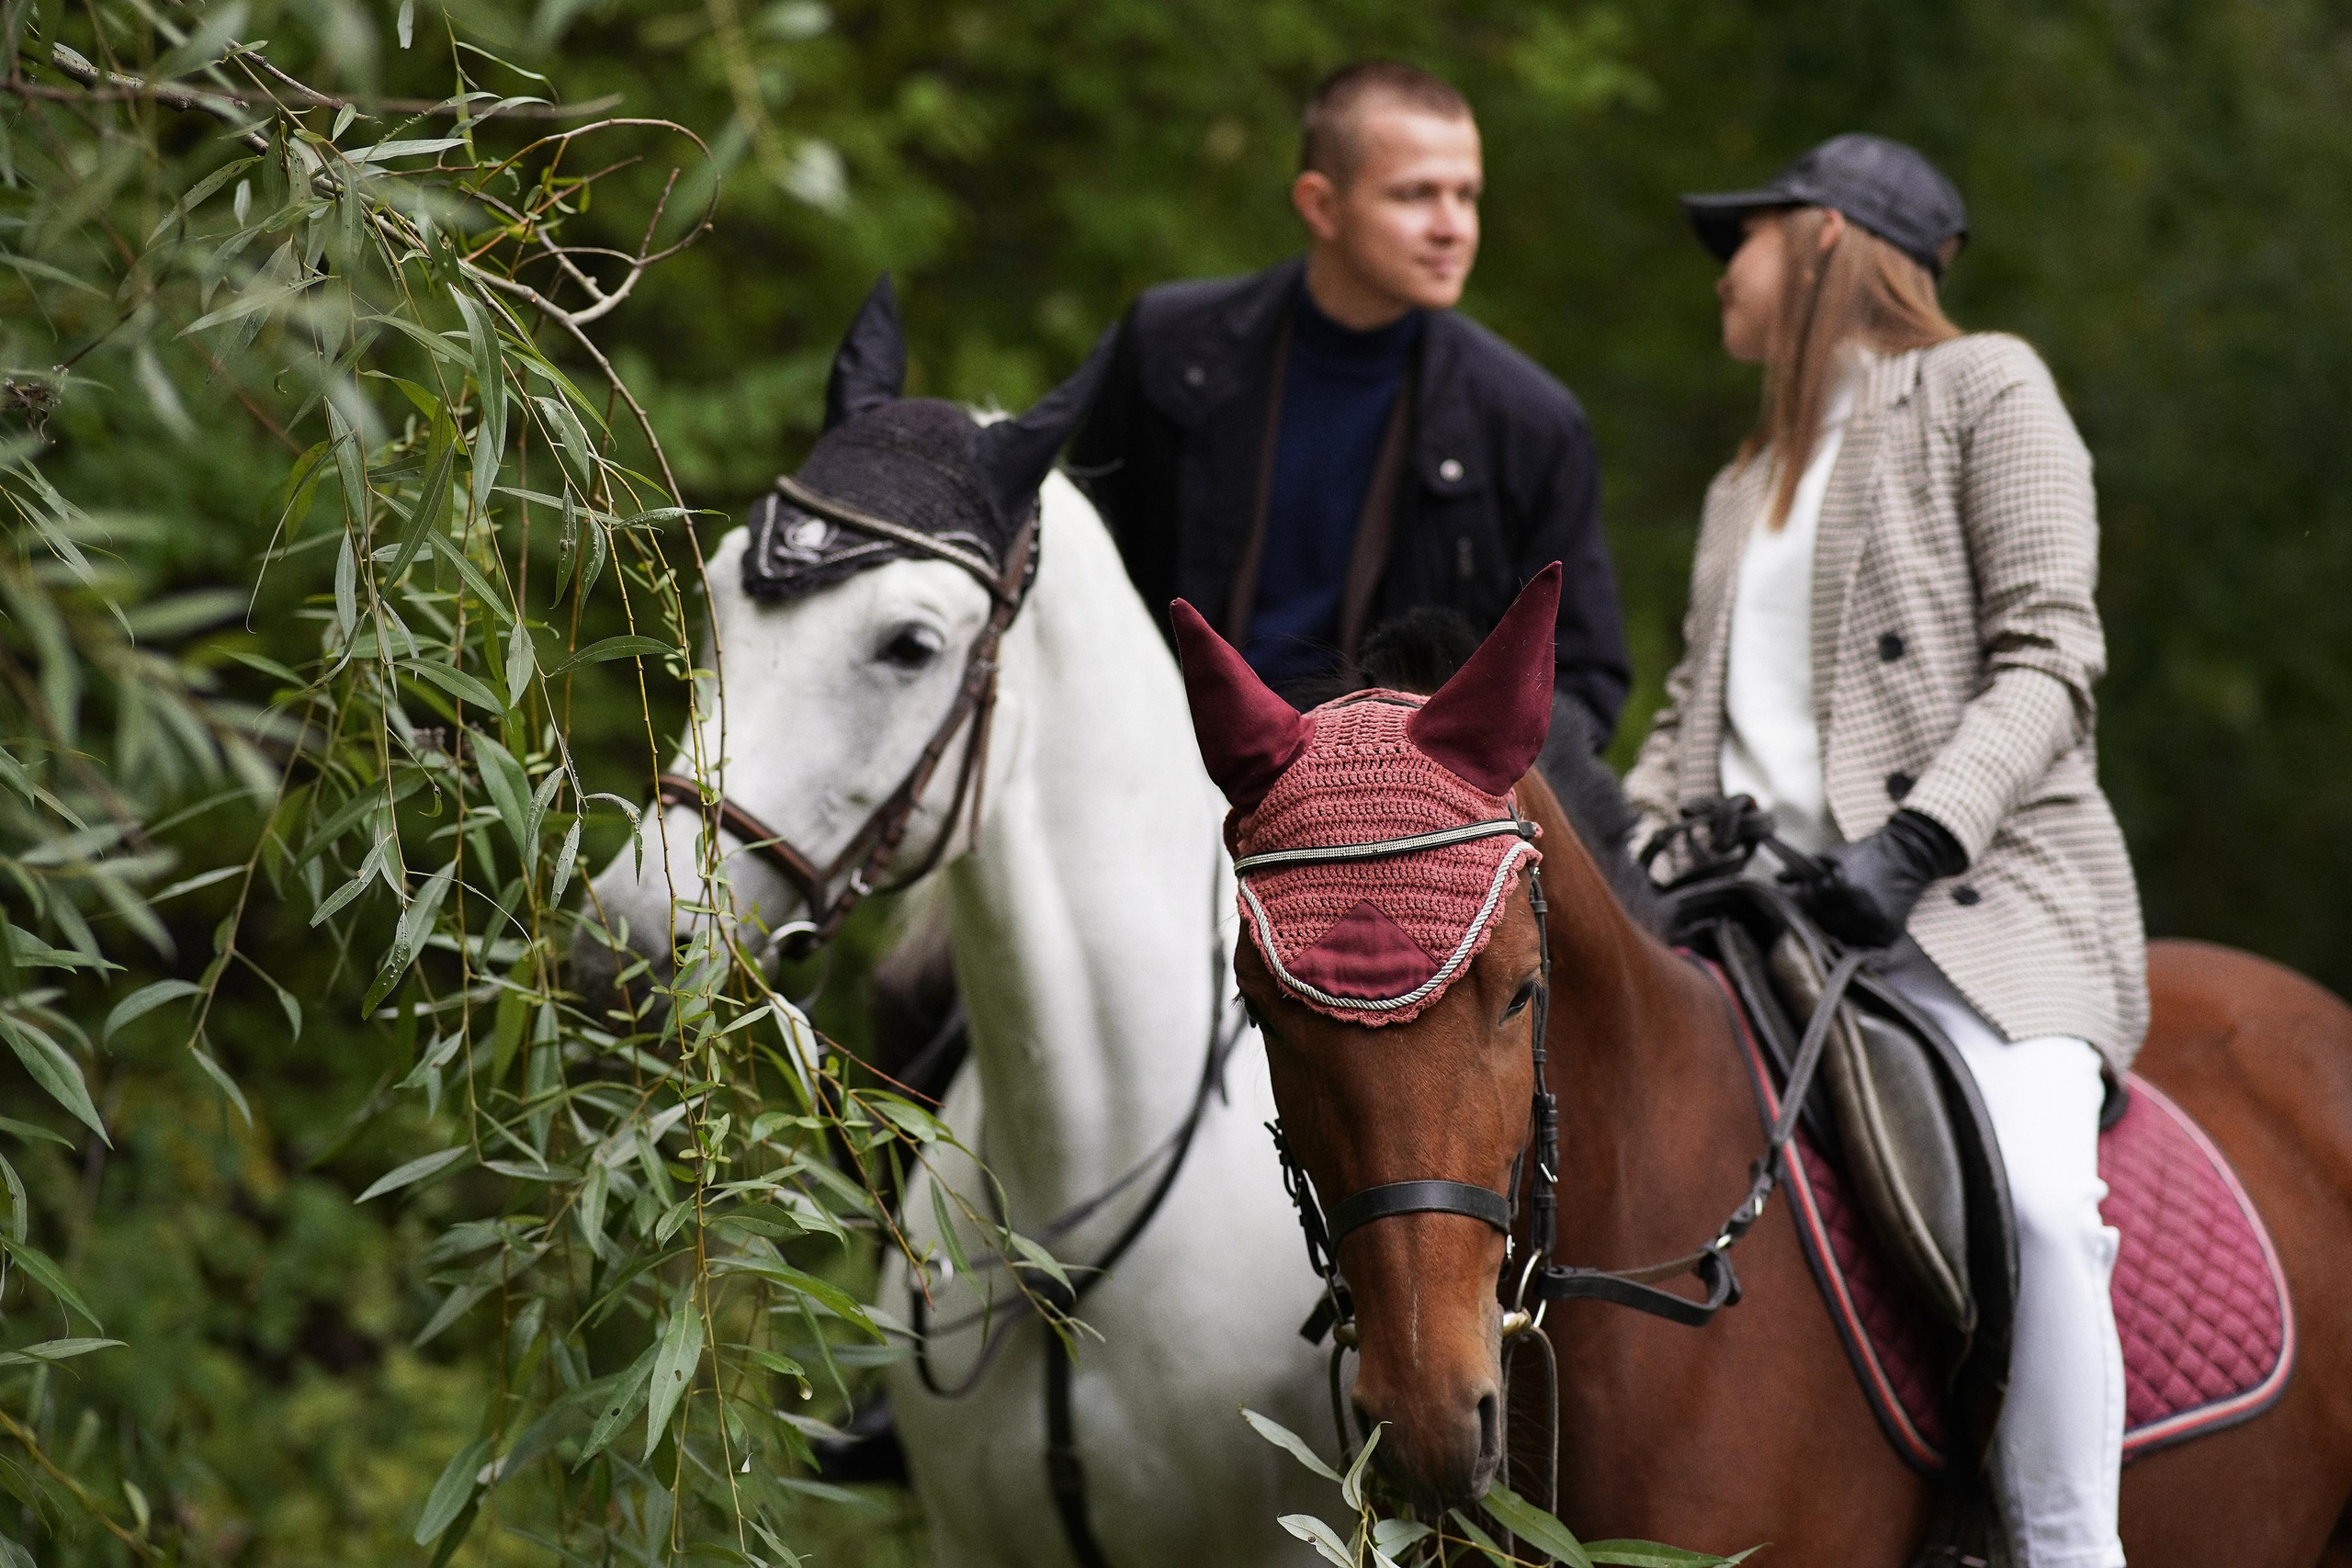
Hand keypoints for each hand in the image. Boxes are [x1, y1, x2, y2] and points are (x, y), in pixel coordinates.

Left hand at [1798, 809, 1965, 947]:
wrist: (1907, 857)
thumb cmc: (1865, 854)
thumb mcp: (1832, 856)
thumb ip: (1802, 870)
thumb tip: (1777, 879)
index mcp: (1838, 889)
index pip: (1807, 907)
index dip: (1803, 904)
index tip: (1804, 901)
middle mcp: (1855, 909)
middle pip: (1822, 925)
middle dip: (1818, 918)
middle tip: (1823, 911)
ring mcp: (1873, 923)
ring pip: (1842, 938)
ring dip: (1837, 931)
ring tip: (1840, 918)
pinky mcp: (1888, 932)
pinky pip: (1865, 945)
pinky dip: (1858, 940)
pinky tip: (1856, 927)